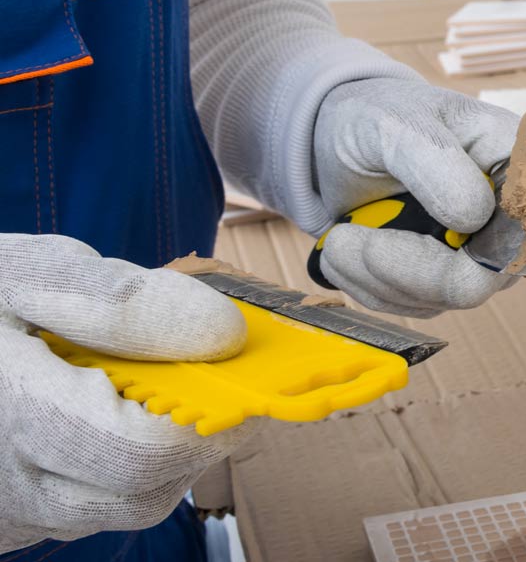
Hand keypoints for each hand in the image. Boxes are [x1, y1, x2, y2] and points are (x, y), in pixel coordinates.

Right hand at [0, 234, 257, 551]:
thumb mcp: (21, 272)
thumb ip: (121, 301)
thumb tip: (224, 334)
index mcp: (8, 413)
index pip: (144, 450)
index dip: (208, 413)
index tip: (232, 366)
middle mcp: (5, 483)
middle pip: (145, 490)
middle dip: (194, 432)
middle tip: (202, 374)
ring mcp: (5, 512)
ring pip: (124, 507)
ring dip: (161, 452)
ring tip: (145, 386)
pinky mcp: (8, 524)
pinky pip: (88, 510)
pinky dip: (118, 469)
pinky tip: (103, 415)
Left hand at [312, 78, 521, 316]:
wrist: (342, 142)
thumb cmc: (377, 118)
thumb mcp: (395, 123)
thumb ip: (435, 160)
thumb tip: (474, 217)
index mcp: (519, 166)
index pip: (525, 227)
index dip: (473, 249)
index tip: (395, 241)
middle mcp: (512, 217)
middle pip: (479, 279)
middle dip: (401, 269)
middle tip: (342, 240)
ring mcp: (485, 253)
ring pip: (441, 299)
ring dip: (376, 277)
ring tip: (339, 238)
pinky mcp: (453, 278)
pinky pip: (416, 306)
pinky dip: (371, 286)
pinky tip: (349, 253)